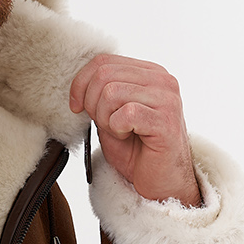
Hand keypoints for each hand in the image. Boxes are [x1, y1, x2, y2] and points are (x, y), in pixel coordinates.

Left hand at [69, 54, 200, 205]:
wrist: (161, 183)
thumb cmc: (138, 151)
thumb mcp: (110, 115)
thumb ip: (100, 95)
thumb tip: (79, 84)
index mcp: (149, 73)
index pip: (104, 61)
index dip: (80, 83)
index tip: (76, 107)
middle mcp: (162, 80)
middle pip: (104, 74)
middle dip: (93, 104)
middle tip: (105, 124)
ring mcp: (167, 98)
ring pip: (111, 92)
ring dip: (106, 118)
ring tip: (119, 131)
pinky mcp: (166, 120)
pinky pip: (126, 113)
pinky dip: (117, 129)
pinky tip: (128, 136)